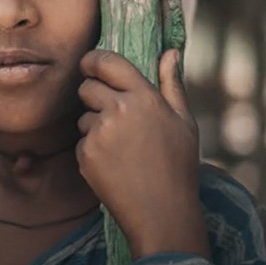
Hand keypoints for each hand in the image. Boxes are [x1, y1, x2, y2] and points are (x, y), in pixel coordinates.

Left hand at [77, 48, 208, 259]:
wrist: (161, 212)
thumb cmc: (179, 166)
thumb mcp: (185, 122)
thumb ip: (172, 84)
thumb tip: (169, 52)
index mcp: (144, 97)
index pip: (107, 62)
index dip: (94, 60)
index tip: (91, 65)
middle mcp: (118, 110)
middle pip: (87, 87)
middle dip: (94, 95)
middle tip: (112, 114)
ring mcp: (99, 133)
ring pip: (83, 116)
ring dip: (94, 125)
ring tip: (121, 147)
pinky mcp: (85, 155)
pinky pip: (81, 142)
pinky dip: (92, 149)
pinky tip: (114, 164)